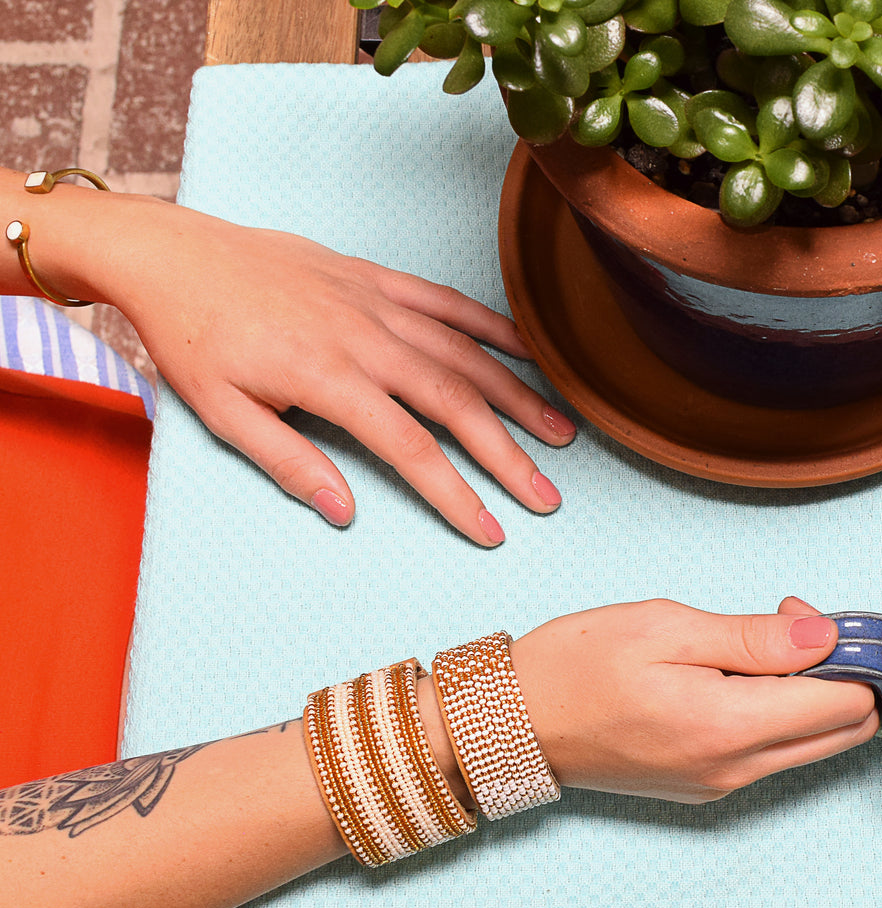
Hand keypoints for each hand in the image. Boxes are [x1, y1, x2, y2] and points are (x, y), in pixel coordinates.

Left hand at [104, 199, 576, 544]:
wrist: (172, 255)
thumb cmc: (192, 337)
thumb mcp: (222, 413)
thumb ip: (289, 463)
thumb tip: (345, 512)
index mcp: (327, 378)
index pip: (411, 448)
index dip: (456, 494)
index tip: (491, 529)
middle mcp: (364, 339)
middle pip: (456, 403)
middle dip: (508, 453)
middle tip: (546, 495)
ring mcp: (374, 303)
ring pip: (463, 352)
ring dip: (516, 394)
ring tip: (559, 431)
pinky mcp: (372, 278)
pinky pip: (443, 300)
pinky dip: (489, 325)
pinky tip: (525, 350)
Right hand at [510, 597, 878, 802]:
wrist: (515, 724)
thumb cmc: (576, 668)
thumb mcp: (664, 628)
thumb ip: (753, 637)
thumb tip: (826, 637)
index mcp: (730, 727)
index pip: (848, 703)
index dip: (847, 653)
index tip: (803, 618)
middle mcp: (736, 769)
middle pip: (845, 732)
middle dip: (836, 674)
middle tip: (780, 627)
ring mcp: (722, 784)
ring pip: (812, 744)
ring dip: (805, 694)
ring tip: (744, 647)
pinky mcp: (705, 786)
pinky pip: (771, 753)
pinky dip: (774, 714)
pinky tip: (725, 678)